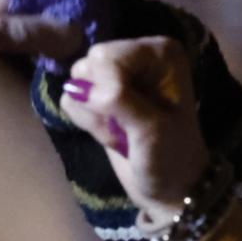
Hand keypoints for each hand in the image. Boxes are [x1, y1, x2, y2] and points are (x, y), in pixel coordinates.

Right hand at [57, 37, 210, 220]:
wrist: (169, 188)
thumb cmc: (171, 158)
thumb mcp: (152, 129)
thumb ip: (119, 101)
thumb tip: (77, 89)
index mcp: (159, 53)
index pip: (107, 56)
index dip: (108, 88)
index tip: (132, 116)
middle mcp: (137, 56)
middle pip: (88, 64)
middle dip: (99, 101)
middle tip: (125, 125)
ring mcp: (116, 75)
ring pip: (76, 82)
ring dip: (93, 115)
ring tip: (120, 132)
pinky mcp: (98, 96)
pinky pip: (70, 98)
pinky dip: (86, 122)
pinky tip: (111, 134)